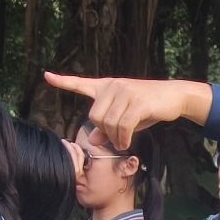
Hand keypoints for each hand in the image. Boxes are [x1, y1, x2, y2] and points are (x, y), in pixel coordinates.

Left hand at [42, 73, 208, 147]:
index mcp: (107, 86)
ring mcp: (125, 92)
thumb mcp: (124, 118)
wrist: (173, 96)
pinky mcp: (137, 102)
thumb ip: (106, 127)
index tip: (46, 76)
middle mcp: (113, 86)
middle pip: (95, 116)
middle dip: (104, 132)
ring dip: (115, 139)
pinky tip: (126, 142)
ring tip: (123, 142)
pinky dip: (123, 139)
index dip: (63, 82)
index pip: (81, 83)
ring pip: (109, 123)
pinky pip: (122, 126)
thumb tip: (92, 139)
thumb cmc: (147, 108)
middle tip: (116, 139)